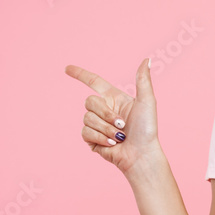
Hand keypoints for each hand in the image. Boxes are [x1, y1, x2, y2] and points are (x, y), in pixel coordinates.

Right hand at [65, 58, 160, 176]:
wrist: (141, 155)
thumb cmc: (147, 129)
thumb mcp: (147, 102)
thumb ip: (143, 80)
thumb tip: (146, 60)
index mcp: (115, 98)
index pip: (94, 82)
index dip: (80, 74)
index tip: (67, 69)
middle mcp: (104, 110)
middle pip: (90, 101)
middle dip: (106, 114)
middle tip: (122, 124)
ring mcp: (97, 124)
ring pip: (87, 118)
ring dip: (106, 128)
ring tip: (120, 137)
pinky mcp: (91, 139)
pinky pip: (85, 132)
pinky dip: (100, 137)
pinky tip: (113, 144)